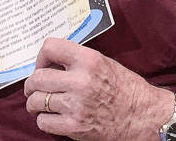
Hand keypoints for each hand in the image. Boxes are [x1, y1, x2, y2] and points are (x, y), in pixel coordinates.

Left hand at [23, 37, 173, 139]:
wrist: (143, 116)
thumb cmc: (125, 88)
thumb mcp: (104, 63)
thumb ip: (77, 60)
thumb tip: (50, 62)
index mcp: (88, 60)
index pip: (50, 47)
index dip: (41, 57)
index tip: (43, 65)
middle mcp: (81, 81)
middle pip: (37, 78)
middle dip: (32, 84)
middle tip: (35, 88)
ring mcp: (76, 105)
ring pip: (36, 101)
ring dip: (35, 103)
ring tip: (41, 104)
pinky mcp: (75, 127)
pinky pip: (43, 122)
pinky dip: (44, 120)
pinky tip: (53, 117)